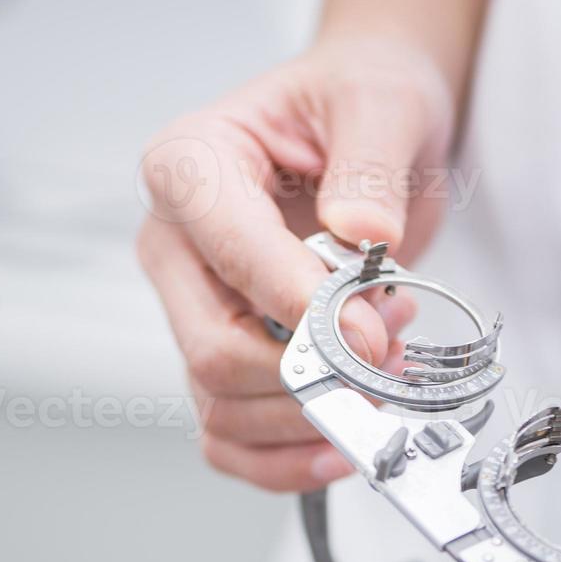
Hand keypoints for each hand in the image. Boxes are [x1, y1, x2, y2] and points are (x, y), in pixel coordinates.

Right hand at [137, 37, 458, 491]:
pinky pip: (230, 439)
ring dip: (312, 416)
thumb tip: (365, 237)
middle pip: (214, 353)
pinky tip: (343, 443)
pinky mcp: (225, 355)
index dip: (302, 309)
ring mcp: (196, 308)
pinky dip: (285, 460)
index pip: (229, 258)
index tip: (371, 332)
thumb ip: (370, 167)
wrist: (371, 126)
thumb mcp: (381, 103)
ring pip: (222, 409)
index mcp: (188, 167)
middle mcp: (176, 246)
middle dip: (309, 379)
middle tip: (384, 368)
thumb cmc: (358, 101)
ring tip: (382, 371)